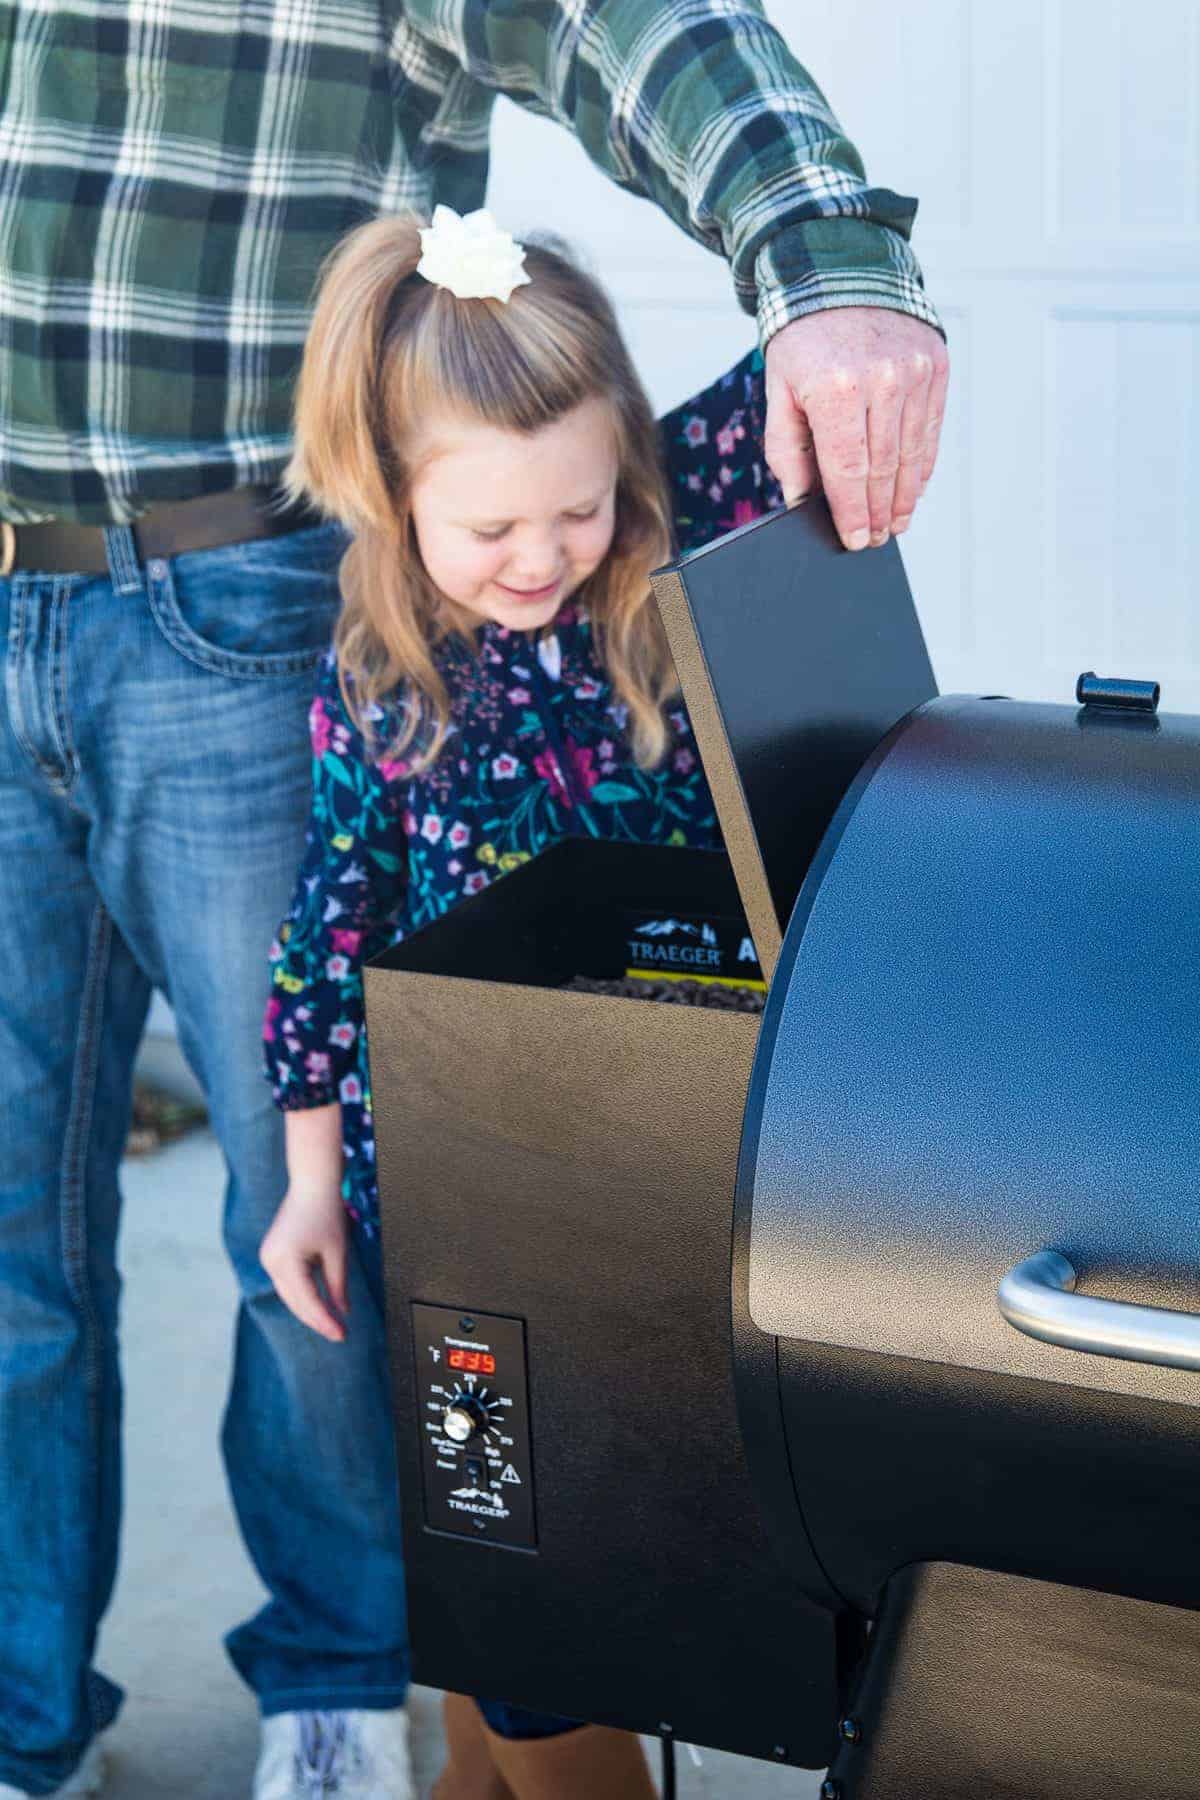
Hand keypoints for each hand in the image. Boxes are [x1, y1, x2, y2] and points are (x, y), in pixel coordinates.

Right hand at [260, 1180, 349, 1342]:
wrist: (312, 1183)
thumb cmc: (327, 1212)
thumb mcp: (337, 1252)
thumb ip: (338, 1285)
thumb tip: (342, 1312)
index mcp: (286, 1260)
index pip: (307, 1301)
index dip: (325, 1321)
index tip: (342, 1335)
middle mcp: (271, 1261)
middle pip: (295, 1302)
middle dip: (316, 1319)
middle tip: (338, 1333)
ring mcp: (268, 1257)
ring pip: (289, 1294)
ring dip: (308, 1308)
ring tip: (329, 1322)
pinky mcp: (271, 1253)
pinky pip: (286, 1282)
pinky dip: (301, 1294)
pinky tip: (316, 1303)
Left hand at [763, 307, 948, 550]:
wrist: (842, 273)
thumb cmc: (804, 339)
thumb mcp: (780, 391)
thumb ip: (788, 449)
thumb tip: (802, 501)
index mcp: (836, 389)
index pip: (848, 470)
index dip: (853, 512)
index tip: (856, 540)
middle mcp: (882, 381)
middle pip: (883, 468)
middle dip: (878, 512)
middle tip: (876, 539)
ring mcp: (915, 372)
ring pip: (912, 454)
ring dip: (904, 496)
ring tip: (895, 522)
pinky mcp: (936, 366)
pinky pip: (931, 429)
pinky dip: (922, 464)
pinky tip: (912, 488)